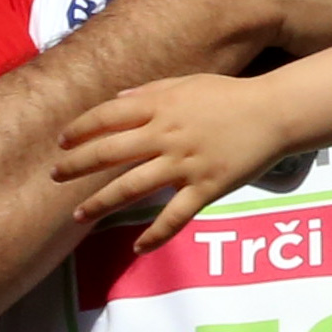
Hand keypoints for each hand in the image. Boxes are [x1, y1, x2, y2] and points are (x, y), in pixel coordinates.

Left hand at [51, 75, 289, 249]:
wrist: (276, 113)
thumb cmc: (231, 96)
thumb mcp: (188, 83)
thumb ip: (150, 92)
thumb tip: (116, 101)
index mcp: (160, 107)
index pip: (107, 117)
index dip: (80, 129)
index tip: (62, 142)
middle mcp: (167, 135)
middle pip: (110, 152)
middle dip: (77, 165)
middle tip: (55, 176)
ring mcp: (185, 164)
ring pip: (133, 186)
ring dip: (101, 202)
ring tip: (79, 215)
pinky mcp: (207, 187)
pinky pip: (175, 216)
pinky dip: (156, 234)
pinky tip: (138, 247)